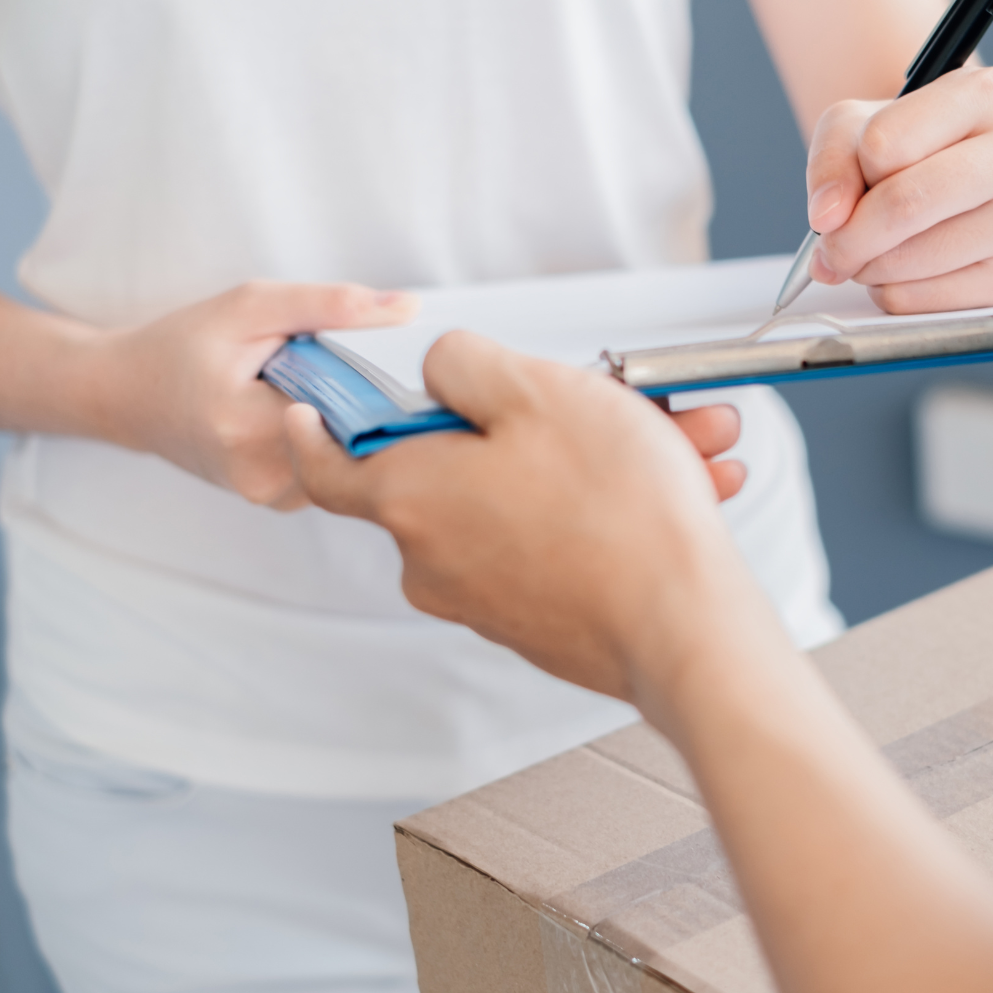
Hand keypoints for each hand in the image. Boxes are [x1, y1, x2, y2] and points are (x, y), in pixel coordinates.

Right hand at [88, 281, 414, 508]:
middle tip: (321, 365)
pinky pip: (326, 467)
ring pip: (343, 456)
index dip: (367, 375)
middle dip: (354, 396)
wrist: (125, 395)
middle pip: (353, 436)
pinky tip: (295, 412)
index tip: (352, 354)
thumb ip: (330, 306)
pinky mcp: (276, 501)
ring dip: (339, 418)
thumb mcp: (251, 307)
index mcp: (250, 429)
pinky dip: (323, 437)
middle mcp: (262, 478)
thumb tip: (406, 310)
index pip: (352, 406)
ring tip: (299, 387)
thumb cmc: (182, 344)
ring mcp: (270, 498)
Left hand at [284, 332, 786, 720]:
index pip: (329, 465)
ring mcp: (486, 600)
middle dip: (533, 425)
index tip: (309, 413)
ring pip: (526, 502)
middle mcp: (435, 558)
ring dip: (594, 466)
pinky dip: (607, 514)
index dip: (317, 432)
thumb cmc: (614, 512)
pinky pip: (560, 546)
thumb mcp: (536, 390)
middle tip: (603, 400)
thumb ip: (467, 363)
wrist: (683, 628)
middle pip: (458, 469)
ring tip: (682, 442)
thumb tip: (445, 371)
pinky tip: (682, 488)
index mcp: (412, 495)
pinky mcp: (538, 624)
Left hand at [805, 66, 992, 313]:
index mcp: (988, 94)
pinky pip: (928, 302)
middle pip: (906, 204)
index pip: (885, 145)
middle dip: (848, 237)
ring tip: (874, 249)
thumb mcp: (859, 124)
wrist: (961, 171)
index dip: (855, 169)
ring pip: (914, 260)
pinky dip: (895, 293)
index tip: (859, 178)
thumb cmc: (912, 142)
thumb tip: (829, 220)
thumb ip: (832, 160)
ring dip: (869, 267)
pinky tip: (904, 269)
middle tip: (829, 248)